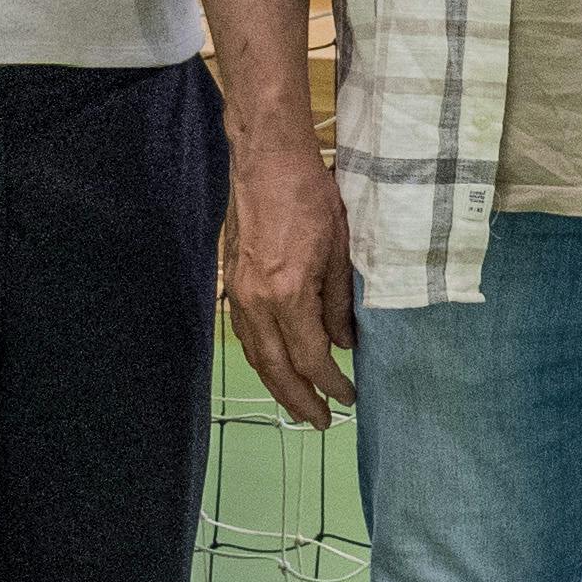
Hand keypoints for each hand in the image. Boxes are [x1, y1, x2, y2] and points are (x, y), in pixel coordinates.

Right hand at [221, 136, 358, 424]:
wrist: (267, 160)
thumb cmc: (311, 196)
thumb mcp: (340, 250)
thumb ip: (339, 303)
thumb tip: (344, 343)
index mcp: (288, 293)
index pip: (311, 357)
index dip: (330, 383)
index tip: (349, 397)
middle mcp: (257, 301)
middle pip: (276, 368)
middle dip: (299, 400)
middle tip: (322, 422)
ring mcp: (239, 292)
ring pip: (255, 355)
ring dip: (277, 385)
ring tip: (299, 404)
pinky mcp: (232, 281)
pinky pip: (245, 334)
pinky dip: (262, 357)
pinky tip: (276, 364)